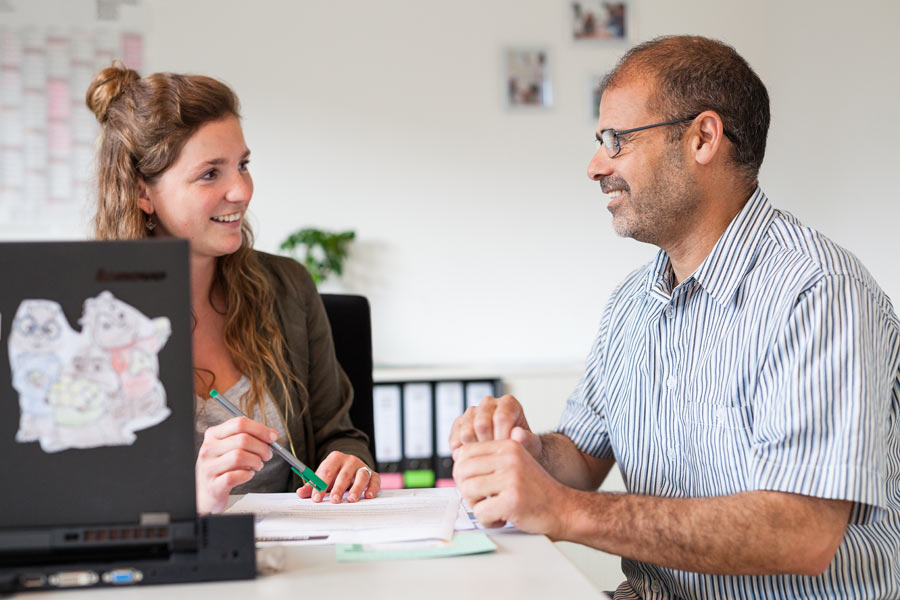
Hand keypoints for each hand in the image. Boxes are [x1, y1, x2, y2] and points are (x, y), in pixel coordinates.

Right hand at [196, 416, 276, 513]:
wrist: (207, 493)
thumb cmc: (222, 468)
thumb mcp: (230, 448)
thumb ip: (249, 437)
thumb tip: (272, 434)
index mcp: (213, 435)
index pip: (240, 423)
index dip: (260, 429)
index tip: (272, 437)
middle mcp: (208, 449)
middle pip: (243, 439)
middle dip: (262, 447)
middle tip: (267, 454)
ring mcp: (209, 467)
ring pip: (240, 456)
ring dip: (256, 461)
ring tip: (257, 465)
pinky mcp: (213, 485)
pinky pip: (235, 476)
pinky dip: (247, 475)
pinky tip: (248, 474)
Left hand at [296, 451, 380, 502]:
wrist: (351, 466)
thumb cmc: (335, 474)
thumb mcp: (322, 477)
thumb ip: (311, 486)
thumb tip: (300, 493)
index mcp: (335, 458)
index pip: (326, 471)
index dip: (320, 485)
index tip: (316, 498)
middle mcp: (350, 460)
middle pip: (344, 474)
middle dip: (338, 488)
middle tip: (333, 500)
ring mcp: (362, 467)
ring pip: (361, 476)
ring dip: (356, 488)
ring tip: (351, 499)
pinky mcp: (373, 474)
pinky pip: (375, 480)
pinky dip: (372, 488)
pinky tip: (368, 496)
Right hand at [448, 394, 541, 458]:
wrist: (509, 454)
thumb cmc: (521, 447)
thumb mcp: (531, 446)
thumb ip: (528, 440)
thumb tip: (517, 434)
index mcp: (508, 403)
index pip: (501, 417)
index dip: (503, 438)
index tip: (506, 451)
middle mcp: (488, 403)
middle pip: (481, 424)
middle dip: (488, 445)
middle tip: (495, 456)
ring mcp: (472, 412)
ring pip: (466, 431)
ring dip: (475, 449)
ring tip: (486, 457)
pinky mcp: (459, 423)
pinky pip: (455, 438)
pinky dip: (462, 452)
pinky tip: (474, 457)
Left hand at [452, 439, 571, 537]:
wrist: (564, 509)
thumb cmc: (535, 491)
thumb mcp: (515, 464)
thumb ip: (490, 460)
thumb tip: (457, 459)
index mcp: (508, 446)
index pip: (466, 453)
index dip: (463, 472)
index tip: (475, 485)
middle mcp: (509, 458)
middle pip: (462, 471)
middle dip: (466, 490)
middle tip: (481, 500)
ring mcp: (511, 479)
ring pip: (468, 491)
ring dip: (476, 506)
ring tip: (492, 509)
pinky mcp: (512, 501)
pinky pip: (480, 512)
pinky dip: (488, 521)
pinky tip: (502, 519)